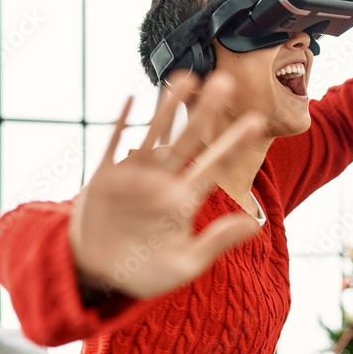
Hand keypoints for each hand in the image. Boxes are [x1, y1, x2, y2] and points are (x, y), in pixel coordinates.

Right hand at [69, 71, 265, 299]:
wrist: (96, 275)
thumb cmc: (144, 274)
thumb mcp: (185, 263)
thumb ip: (217, 242)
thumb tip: (255, 226)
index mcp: (185, 201)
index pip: (216, 166)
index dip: (234, 144)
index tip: (256, 120)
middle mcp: (163, 182)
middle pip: (189, 141)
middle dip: (207, 113)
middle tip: (226, 82)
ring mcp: (134, 177)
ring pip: (155, 134)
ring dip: (168, 108)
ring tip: (186, 78)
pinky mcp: (105, 178)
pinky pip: (114, 144)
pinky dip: (122, 124)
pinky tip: (132, 100)